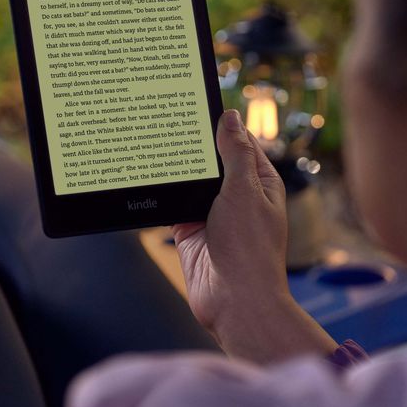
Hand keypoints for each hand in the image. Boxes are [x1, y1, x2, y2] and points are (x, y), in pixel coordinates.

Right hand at [173, 109, 336, 363]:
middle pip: (212, 161)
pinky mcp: (190, 231)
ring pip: (190, 182)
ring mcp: (213, 215)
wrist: (235, 301)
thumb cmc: (250, 249)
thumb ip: (235, 152)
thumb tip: (230, 117)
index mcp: (260, 183)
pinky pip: (173, 205)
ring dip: (177, 170)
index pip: (240, 142)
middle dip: (193, 145)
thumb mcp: (245, 190)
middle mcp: (238, 197)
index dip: (221, 125)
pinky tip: (146, 176)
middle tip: (165, 118)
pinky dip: (163, 193)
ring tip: (151, 141)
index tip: (196, 104)